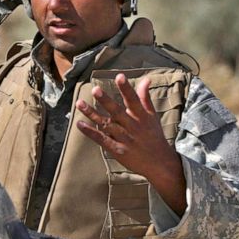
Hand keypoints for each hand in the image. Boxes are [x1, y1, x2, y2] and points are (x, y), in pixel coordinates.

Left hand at [75, 73, 186, 214]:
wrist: (159, 163)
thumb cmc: (154, 136)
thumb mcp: (152, 116)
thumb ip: (145, 98)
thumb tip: (146, 79)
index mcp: (142, 117)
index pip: (133, 100)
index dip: (126, 88)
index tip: (119, 76)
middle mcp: (133, 126)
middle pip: (117, 112)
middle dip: (106, 101)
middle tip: (95, 89)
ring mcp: (124, 139)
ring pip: (106, 124)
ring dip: (92, 114)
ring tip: (79, 103)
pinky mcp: (117, 150)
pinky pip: (102, 140)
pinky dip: (91, 132)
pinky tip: (79, 124)